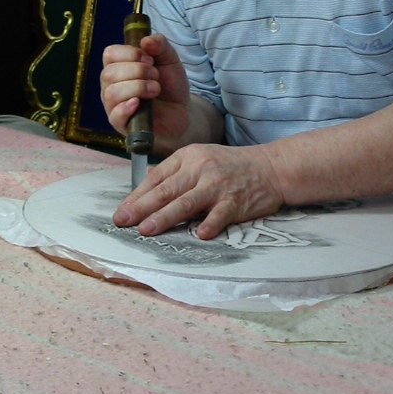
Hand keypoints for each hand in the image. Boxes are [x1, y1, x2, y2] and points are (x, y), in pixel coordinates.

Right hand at [101, 33, 191, 150]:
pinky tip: (140, 103)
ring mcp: (113, 105)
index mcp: (118, 67)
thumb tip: (145, 40)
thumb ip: (160, 45)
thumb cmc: (170, 85)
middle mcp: (111, 85)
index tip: (150, 59)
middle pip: (109, 73)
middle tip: (156, 76)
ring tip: (155, 90)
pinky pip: (115, 115)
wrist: (181, 111)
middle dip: (138, 71)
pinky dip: (127, 107)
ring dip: (138, 87)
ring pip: (112, 93)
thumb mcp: (170, 59)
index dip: (130, 53)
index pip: (109, 54)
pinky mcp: (121, 124)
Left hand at [112, 143, 284, 239]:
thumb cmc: (231, 167)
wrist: (270, 167)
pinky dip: (210, 224)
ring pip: (186, 203)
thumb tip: (146, 187)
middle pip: (167, 190)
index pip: (157, 178)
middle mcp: (200, 168)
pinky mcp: (235, 201)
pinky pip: (220, 214)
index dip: (137, 196)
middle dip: (141, 208)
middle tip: (122, 221)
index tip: (122, 211)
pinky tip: (199, 235)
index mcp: (188, 157)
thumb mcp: (201, 160)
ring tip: (146, 230)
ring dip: (165, 217)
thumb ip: (175, 174)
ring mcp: (218, 185)